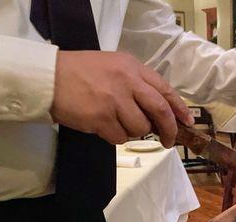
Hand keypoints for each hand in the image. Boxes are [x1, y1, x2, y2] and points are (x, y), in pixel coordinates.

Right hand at [51, 51, 193, 146]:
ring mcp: (115, 100)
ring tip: (116, 122)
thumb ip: (136, 83)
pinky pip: (120, 138)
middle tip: (169, 141)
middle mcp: (128, 81)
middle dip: (169, 129)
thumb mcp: (113, 66)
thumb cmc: (80, 73)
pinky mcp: (102, 118)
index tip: (188, 122)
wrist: (47, 78)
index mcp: (133, 67)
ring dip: (133, 132)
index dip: (179, 109)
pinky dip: (115, 137)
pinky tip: (102, 126)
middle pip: (160, 111)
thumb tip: (157, 111)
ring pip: (140, 128)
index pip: (165, 90)